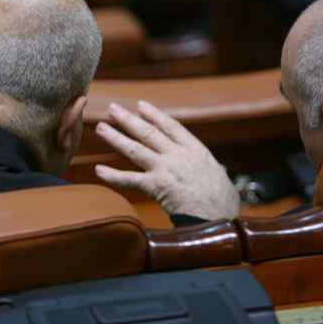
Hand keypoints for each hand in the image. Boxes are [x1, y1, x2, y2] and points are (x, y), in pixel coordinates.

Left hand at [94, 100, 239, 220]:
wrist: (219, 218)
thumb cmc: (224, 203)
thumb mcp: (220, 177)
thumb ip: (210, 169)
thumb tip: (214, 169)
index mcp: (195, 151)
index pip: (171, 127)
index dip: (155, 115)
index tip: (141, 105)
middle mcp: (178, 155)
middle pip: (149, 133)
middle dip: (129, 120)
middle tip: (112, 109)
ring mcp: (166, 169)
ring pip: (136, 150)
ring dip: (116, 138)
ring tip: (100, 128)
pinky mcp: (157, 186)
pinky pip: (130, 180)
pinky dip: (113, 176)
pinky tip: (98, 170)